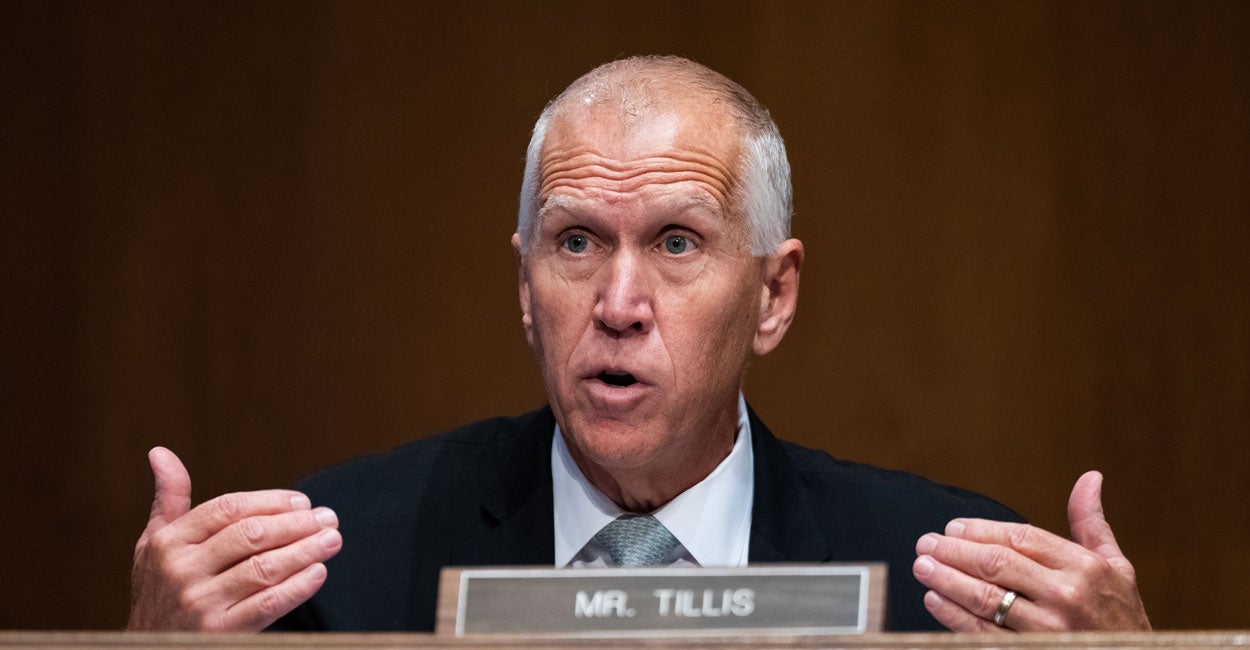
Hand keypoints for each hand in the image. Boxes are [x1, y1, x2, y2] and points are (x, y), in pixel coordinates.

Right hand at [128, 447, 341, 630]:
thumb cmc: (157, 591)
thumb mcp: (152, 544)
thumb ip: (168, 499)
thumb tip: (161, 453)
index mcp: (168, 541)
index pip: (229, 508)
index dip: (271, 501)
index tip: (302, 501)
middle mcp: (181, 570)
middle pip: (251, 534)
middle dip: (297, 523)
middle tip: (328, 518)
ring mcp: (199, 603)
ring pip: (264, 568)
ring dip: (306, 550)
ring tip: (331, 539)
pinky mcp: (218, 633)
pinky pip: (267, 604)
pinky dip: (298, 587)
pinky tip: (318, 573)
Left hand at [912, 471, 1150, 631]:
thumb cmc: (1121, 616)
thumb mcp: (1117, 567)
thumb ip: (1092, 523)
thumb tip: (1089, 478)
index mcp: (1085, 567)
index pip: (1021, 538)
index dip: (981, 530)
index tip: (953, 528)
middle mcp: (1067, 596)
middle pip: (996, 565)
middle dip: (954, 552)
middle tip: (926, 544)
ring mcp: (1051, 629)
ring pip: (985, 599)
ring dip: (947, 581)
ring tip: (923, 568)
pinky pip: (985, 633)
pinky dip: (955, 616)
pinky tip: (936, 602)